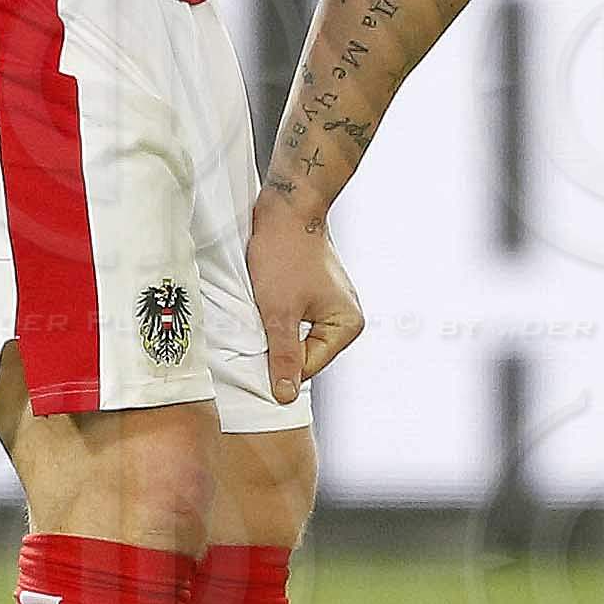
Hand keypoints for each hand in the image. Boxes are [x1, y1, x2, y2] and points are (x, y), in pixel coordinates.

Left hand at [245, 192, 366, 404]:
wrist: (286, 209)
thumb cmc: (286, 253)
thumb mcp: (279, 312)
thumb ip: (284, 357)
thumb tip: (285, 395)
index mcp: (347, 326)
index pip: (307, 368)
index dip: (277, 363)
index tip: (256, 349)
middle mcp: (344, 318)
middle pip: (302, 354)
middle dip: (276, 343)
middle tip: (259, 321)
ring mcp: (329, 306)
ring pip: (294, 337)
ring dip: (273, 328)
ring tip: (263, 305)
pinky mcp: (313, 295)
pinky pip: (292, 319)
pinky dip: (275, 315)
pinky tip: (265, 299)